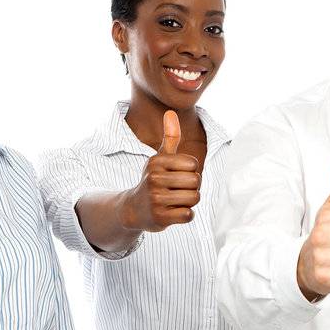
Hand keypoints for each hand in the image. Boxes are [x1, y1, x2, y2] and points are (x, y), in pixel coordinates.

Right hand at [121, 109, 201, 232]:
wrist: (134, 209)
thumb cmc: (153, 181)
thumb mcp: (159, 159)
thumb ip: (170, 137)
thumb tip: (171, 112)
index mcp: (157, 162)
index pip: (193, 164)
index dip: (190, 171)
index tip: (177, 176)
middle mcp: (154, 179)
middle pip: (196, 181)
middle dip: (192, 188)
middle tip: (177, 191)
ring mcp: (156, 199)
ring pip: (194, 198)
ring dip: (189, 202)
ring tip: (176, 201)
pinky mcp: (160, 217)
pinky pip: (188, 215)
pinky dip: (185, 215)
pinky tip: (173, 212)